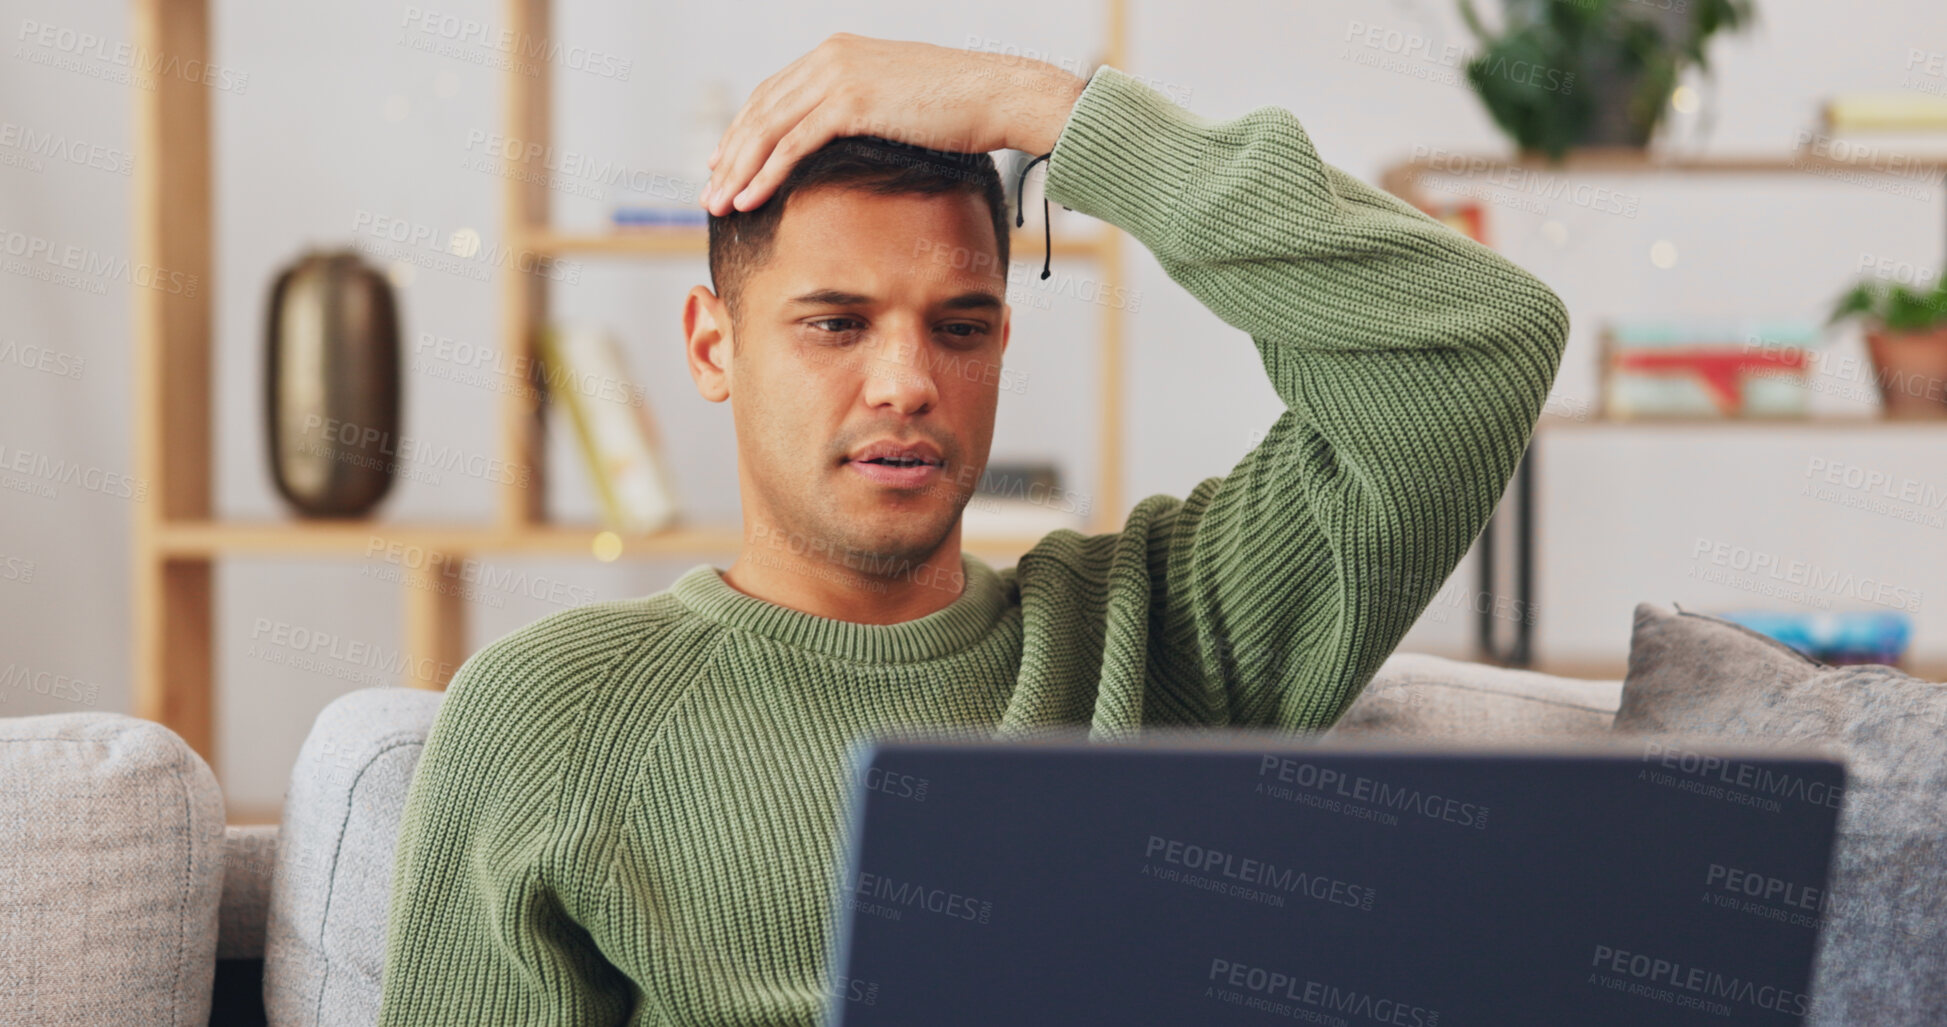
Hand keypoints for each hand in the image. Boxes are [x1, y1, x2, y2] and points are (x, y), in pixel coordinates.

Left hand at [701, 33, 1088, 215]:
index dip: (744, 132)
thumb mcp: (899, 102)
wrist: (998, 96)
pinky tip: (747, 200)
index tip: (725, 165)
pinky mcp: (850, 102)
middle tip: (709, 193)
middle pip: (760, 111)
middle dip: (730, 156)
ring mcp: (837, 77)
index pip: (773, 95)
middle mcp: (829, 58)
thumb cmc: (961, 108)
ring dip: (737, 170)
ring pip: (767, 129)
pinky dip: (764, 175)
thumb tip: (850, 142)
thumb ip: (865, 111)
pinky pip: (791, 145)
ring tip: (718, 205)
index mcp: (836, 53)